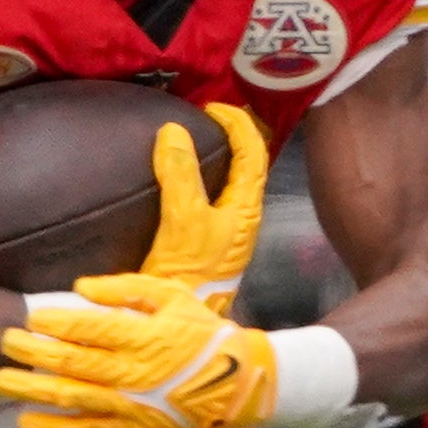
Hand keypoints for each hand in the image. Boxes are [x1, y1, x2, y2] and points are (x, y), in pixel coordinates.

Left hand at [0, 273, 277, 427]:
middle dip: (32, 352)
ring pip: (70, 397)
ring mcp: (130, 405)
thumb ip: (126, 289)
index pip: (87, 329)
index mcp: (143, 336)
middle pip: (70, 362)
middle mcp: (132, 372)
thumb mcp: (172, 297)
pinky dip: (54, 427)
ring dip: (31, 388)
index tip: (30, 317)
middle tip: (4, 342)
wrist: (238, 385)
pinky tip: (26, 421)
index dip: (54, 323)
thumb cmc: (201, 334)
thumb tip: (80, 287)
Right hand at [133, 103, 267, 305]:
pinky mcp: (207, 241)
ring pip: (230, 179)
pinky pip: (211, 195)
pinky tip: (180, 174)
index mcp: (246, 207)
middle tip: (205, 113)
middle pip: (246, 162)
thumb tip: (173, 132)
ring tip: (193, 135)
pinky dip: (201, 174)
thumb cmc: (188, 274)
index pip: (254, 151)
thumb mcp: (183, 220)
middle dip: (232, 133)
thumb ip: (181, 175)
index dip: (238, 123)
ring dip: (217, 153)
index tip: (211, 107)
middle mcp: (242, 216)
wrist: (178, 321)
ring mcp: (225, 230)